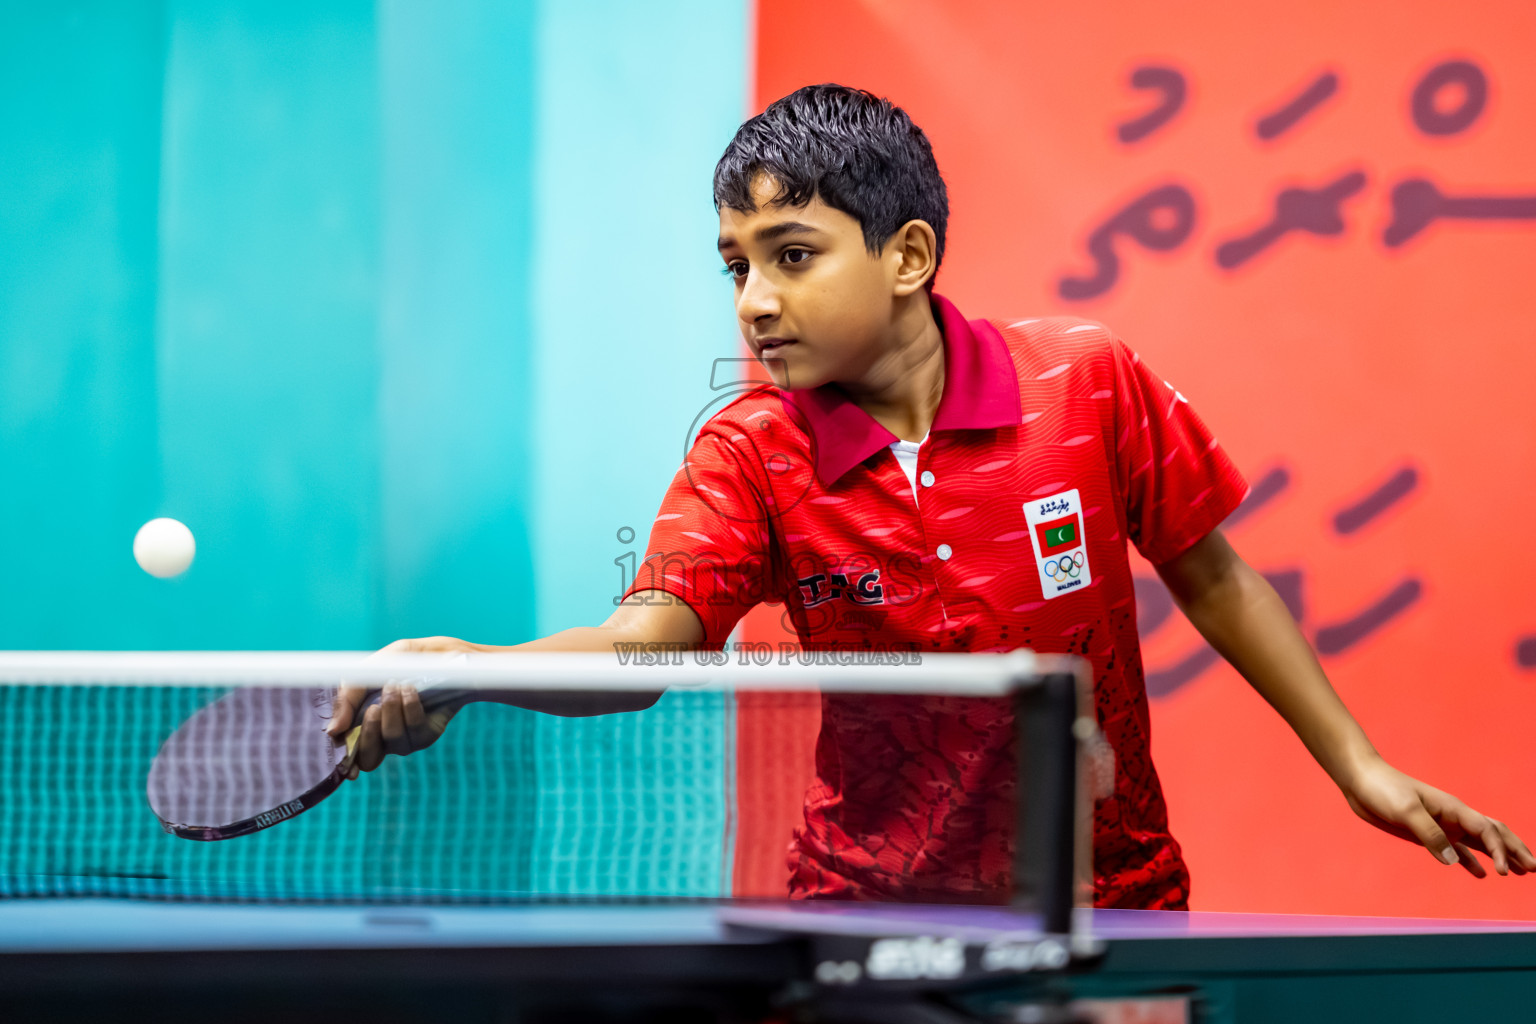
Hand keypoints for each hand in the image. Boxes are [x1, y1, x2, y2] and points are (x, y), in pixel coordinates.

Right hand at [326, 636, 477, 777]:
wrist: (445, 654)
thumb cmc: (404, 661)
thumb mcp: (370, 669)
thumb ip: (347, 697)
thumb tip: (332, 731)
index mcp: (364, 722)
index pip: (350, 753)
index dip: (343, 760)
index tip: (342, 754)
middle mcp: (384, 736)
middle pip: (368, 758)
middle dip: (368, 732)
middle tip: (373, 707)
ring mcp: (407, 737)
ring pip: (392, 741)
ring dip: (391, 712)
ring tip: (395, 685)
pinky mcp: (428, 733)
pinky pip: (415, 730)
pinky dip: (410, 708)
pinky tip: (411, 690)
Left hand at [1341, 756, 1534, 877]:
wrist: (1361, 780)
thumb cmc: (1383, 789)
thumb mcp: (1405, 811)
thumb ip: (1429, 834)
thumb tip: (1453, 860)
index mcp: (1453, 809)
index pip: (1487, 831)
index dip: (1502, 851)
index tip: (1506, 872)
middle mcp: (1453, 817)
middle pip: (1494, 834)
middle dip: (1516, 850)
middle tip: (1535, 868)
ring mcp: (1442, 825)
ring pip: (1480, 842)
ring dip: (1500, 856)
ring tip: (1519, 873)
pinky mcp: (1427, 833)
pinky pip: (1456, 849)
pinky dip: (1471, 861)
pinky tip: (1480, 874)